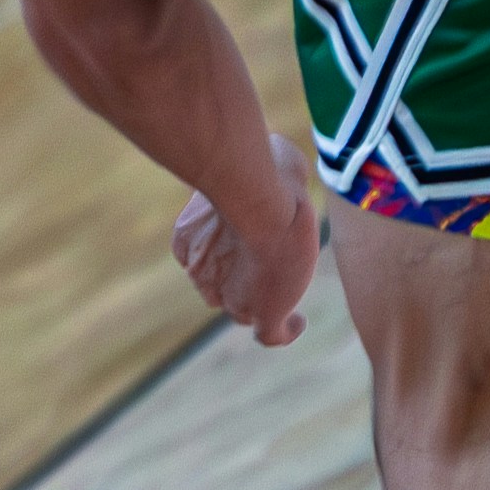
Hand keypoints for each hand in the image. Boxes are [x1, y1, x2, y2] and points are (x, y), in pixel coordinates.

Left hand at [171, 133, 318, 347]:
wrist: (258, 199)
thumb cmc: (255, 169)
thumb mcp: (252, 161)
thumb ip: (261, 165)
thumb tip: (279, 155)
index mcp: (191, 246)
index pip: (205, 264)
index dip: (224, 259)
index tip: (241, 250)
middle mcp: (205, 276)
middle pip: (223, 292)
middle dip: (240, 282)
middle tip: (267, 268)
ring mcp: (233, 298)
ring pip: (247, 312)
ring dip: (264, 303)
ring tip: (286, 296)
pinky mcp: (263, 313)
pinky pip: (272, 335)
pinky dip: (286, 330)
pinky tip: (298, 322)